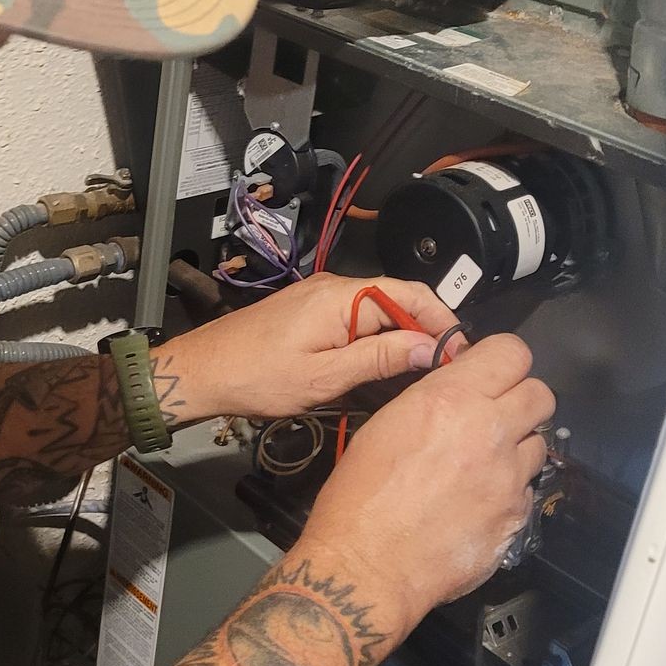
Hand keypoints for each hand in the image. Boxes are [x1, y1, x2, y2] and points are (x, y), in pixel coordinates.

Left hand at [156, 273, 458, 421]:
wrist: (203, 372)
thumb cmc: (254, 377)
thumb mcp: (324, 377)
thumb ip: (379, 359)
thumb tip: (430, 348)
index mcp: (342, 297)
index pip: (412, 295)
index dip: (444, 322)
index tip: (463, 353)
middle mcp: (334, 288)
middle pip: (399, 301)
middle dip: (427, 331)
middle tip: (447, 369)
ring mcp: (321, 299)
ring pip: (380, 311)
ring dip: (404, 337)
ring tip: (423, 372)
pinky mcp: (310, 313)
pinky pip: (358, 319)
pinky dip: (378, 339)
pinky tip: (385, 366)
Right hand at [303, 334, 556, 635]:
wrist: (367, 564)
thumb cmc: (359, 498)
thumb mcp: (383, 425)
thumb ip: (431, 400)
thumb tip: (456, 391)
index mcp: (450, 400)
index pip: (512, 352)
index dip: (502, 360)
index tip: (490, 370)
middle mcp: (488, 432)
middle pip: (541, 394)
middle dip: (519, 398)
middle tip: (494, 413)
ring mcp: (508, 477)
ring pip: (539, 443)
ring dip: (517, 445)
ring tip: (484, 461)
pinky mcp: (516, 515)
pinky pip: (527, 489)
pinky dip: (509, 488)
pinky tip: (478, 499)